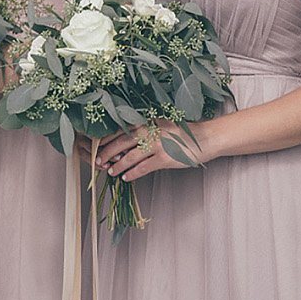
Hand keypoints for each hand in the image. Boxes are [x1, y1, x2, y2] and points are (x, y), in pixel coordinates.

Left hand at [91, 121, 207, 181]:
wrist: (205, 138)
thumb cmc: (180, 134)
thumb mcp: (159, 126)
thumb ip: (143, 131)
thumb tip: (122, 144)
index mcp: (146, 121)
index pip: (120, 130)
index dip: (106, 140)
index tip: (95, 147)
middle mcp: (149, 131)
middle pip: (120, 142)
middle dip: (106, 153)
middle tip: (97, 161)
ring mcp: (157, 145)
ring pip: (129, 157)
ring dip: (118, 165)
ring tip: (111, 172)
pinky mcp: (164, 158)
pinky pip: (143, 167)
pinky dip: (132, 173)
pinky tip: (126, 177)